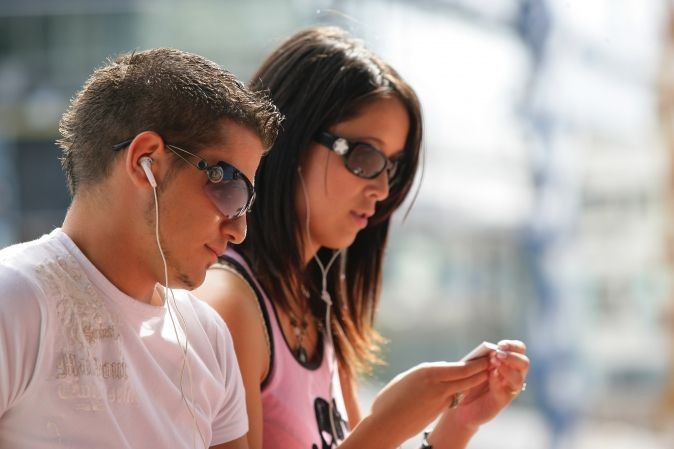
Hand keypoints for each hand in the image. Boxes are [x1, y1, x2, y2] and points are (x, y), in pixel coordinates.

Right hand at [365, 358, 489, 446]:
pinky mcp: (439, 411)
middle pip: (466, 374)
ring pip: (464, 387)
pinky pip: (455, 398)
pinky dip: (465, 392)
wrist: (386, 423)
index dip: (473, 361)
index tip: (483, 356)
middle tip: (494, 361)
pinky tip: (471, 389)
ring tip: (489, 372)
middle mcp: (436, 382)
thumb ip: (425, 375)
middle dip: (482, 367)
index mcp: (427, 371)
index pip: (458, 366)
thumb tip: (439, 370)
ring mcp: (439, 398)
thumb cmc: (390, 400)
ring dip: (477, 379)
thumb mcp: (407, 379)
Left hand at [444, 340, 529, 429]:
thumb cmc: (466, 378)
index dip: (512, 346)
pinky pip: (506, 391)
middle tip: (497, 355)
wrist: (459, 402)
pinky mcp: (502, 400)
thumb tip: (492, 350)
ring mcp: (509, 388)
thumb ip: (483, 357)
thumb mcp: (474, 363)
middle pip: (524, 363)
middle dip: (512, 357)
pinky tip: (491, 376)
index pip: (519, 349)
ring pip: (519, 378)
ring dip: (507, 369)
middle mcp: (512, 375)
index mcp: (507, 362)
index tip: (500, 345)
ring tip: (494, 364)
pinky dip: (499, 382)